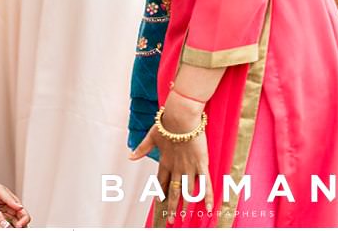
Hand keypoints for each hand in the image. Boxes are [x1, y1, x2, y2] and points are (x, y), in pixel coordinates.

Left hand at [0, 177, 30, 227]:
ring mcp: (1, 216)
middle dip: (17, 227)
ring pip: (9, 226)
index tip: (19, 225)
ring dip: (7, 227)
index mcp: (14, 204)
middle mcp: (9, 211)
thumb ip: (10, 199)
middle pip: (19, 223)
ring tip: (0, 225)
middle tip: (10, 228)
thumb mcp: (0, 190)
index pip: (24, 215)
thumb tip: (20, 207)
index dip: (24, 221)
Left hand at [131, 98, 211, 222]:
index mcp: (164, 161)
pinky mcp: (201, 164)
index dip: (160, 192)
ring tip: (184, 216)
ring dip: (185, 205)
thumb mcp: (151, 137)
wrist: (181, 118)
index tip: (158, 201)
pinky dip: (207, 197)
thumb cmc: (166, 124)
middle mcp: (176, 168)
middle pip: (173, 191)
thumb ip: (141, 148)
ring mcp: (189, 167)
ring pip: (187, 191)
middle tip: (170, 218)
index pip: (161, 181)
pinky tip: (207, 208)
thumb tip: (130, 156)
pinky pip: (205, 184)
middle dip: (171, 206)